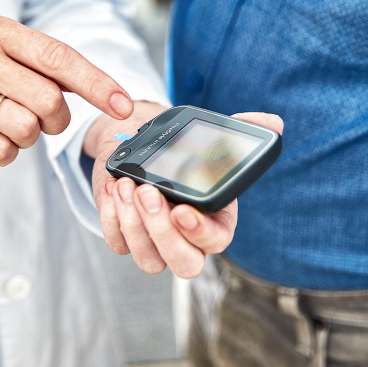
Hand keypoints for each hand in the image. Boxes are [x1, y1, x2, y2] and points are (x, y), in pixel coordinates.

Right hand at [0, 14, 132, 165]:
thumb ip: (40, 64)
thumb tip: (97, 87)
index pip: (60, 58)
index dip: (97, 84)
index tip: (124, 105)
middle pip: (50, 102)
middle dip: (56, 120)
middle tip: (41, 118)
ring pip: (27, 130)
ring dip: (27, 137)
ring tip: (5, 123)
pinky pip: (0, 151)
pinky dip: (5, 152)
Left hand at [85, 105, 283, 278]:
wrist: (142, 145)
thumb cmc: (180, 149)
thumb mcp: (210, 137)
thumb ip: (241, 131)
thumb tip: (271, 122)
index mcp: (214, 219)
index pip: (214, 241)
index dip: (200, 232)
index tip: (182, 211)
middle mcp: (185, 237)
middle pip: (182, 262)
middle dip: (162, 231)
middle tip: (148, 192)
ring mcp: (154, 241)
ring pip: (148, 259)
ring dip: (133, 224)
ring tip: (126, 185)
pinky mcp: (126, 235)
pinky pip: (118, 243)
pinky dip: (112, 217)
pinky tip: (114, 188)